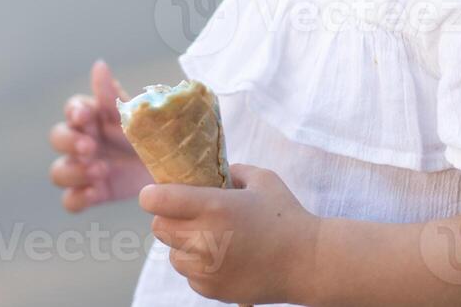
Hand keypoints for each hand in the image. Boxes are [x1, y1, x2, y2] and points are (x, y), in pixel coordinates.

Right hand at [49, 59, 153, 211]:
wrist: (177, 167)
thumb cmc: (154, 134)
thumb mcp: (136, 114)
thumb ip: (113, 95)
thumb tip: (98, 65)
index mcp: (95, 117)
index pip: (72, 109)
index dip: (75, 112)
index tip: (85, 116)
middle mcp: (83, 141)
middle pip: (58, 138)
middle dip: (70, 142)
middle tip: (90, 147)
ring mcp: (85, 169)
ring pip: (59, 171)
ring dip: (74, 171)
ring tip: (101, 171)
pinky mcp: (93, 193)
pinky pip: (71, 200)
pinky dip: (78, 198)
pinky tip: (94, 193)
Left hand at [140, 163, 321, 305]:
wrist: (307, 262)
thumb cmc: (286, 216)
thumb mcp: (262, 179)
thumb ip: (233, 171)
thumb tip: (213, 170)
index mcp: (213, 207)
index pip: (157, 201)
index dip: (153, 195)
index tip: (156, 193)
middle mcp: (204, 239)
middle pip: (159, 228)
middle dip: (169, 218)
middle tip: (188, 214)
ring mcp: (206, 268)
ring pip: (172, 254)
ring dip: (183, 244)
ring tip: (210, 237)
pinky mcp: (211, 289)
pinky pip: (190, 275)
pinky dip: (199, 266)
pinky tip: (223, 257)